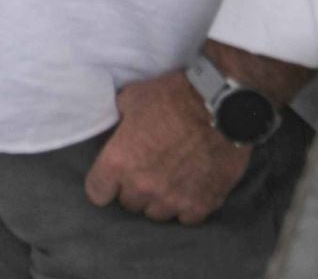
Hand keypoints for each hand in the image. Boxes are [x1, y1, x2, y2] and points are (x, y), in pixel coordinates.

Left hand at [84, 71, 250, 223]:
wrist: (220, 105)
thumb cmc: (172, 98)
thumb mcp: (131, 99)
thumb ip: (118, 121)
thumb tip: (115, 128)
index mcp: (119, 162)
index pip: (97, 193)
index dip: (103, 184)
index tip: (111, 178)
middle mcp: (143, 186)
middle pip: (129, 204)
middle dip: (133, 189)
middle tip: (145, 171)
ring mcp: (174, 199)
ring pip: (157, 214)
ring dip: (159, 200)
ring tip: (168, 181)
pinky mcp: (202, 205)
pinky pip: (186, 218)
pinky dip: (187, 206)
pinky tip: (190, 189)